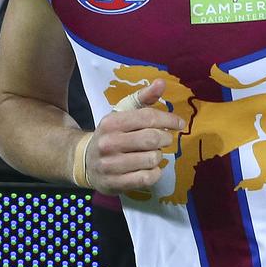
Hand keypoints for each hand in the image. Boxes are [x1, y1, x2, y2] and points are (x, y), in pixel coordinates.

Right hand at [84, 79, 184, 194]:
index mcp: (111, 122)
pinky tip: (150, 168)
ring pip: (152, 160)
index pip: (147, 117)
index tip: (180, 124)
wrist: (85, 161)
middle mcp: (109, 143)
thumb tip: (161, 82)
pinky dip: (155, 173)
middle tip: (165, 139)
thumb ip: (144, 97)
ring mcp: (110, 165)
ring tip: (153, 153)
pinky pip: (147, 179)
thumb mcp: (124, 113)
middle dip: (165, 138)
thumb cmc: (112, 134)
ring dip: (158, 156)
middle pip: (152, 139)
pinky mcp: (114, 183)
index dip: (169, 119)